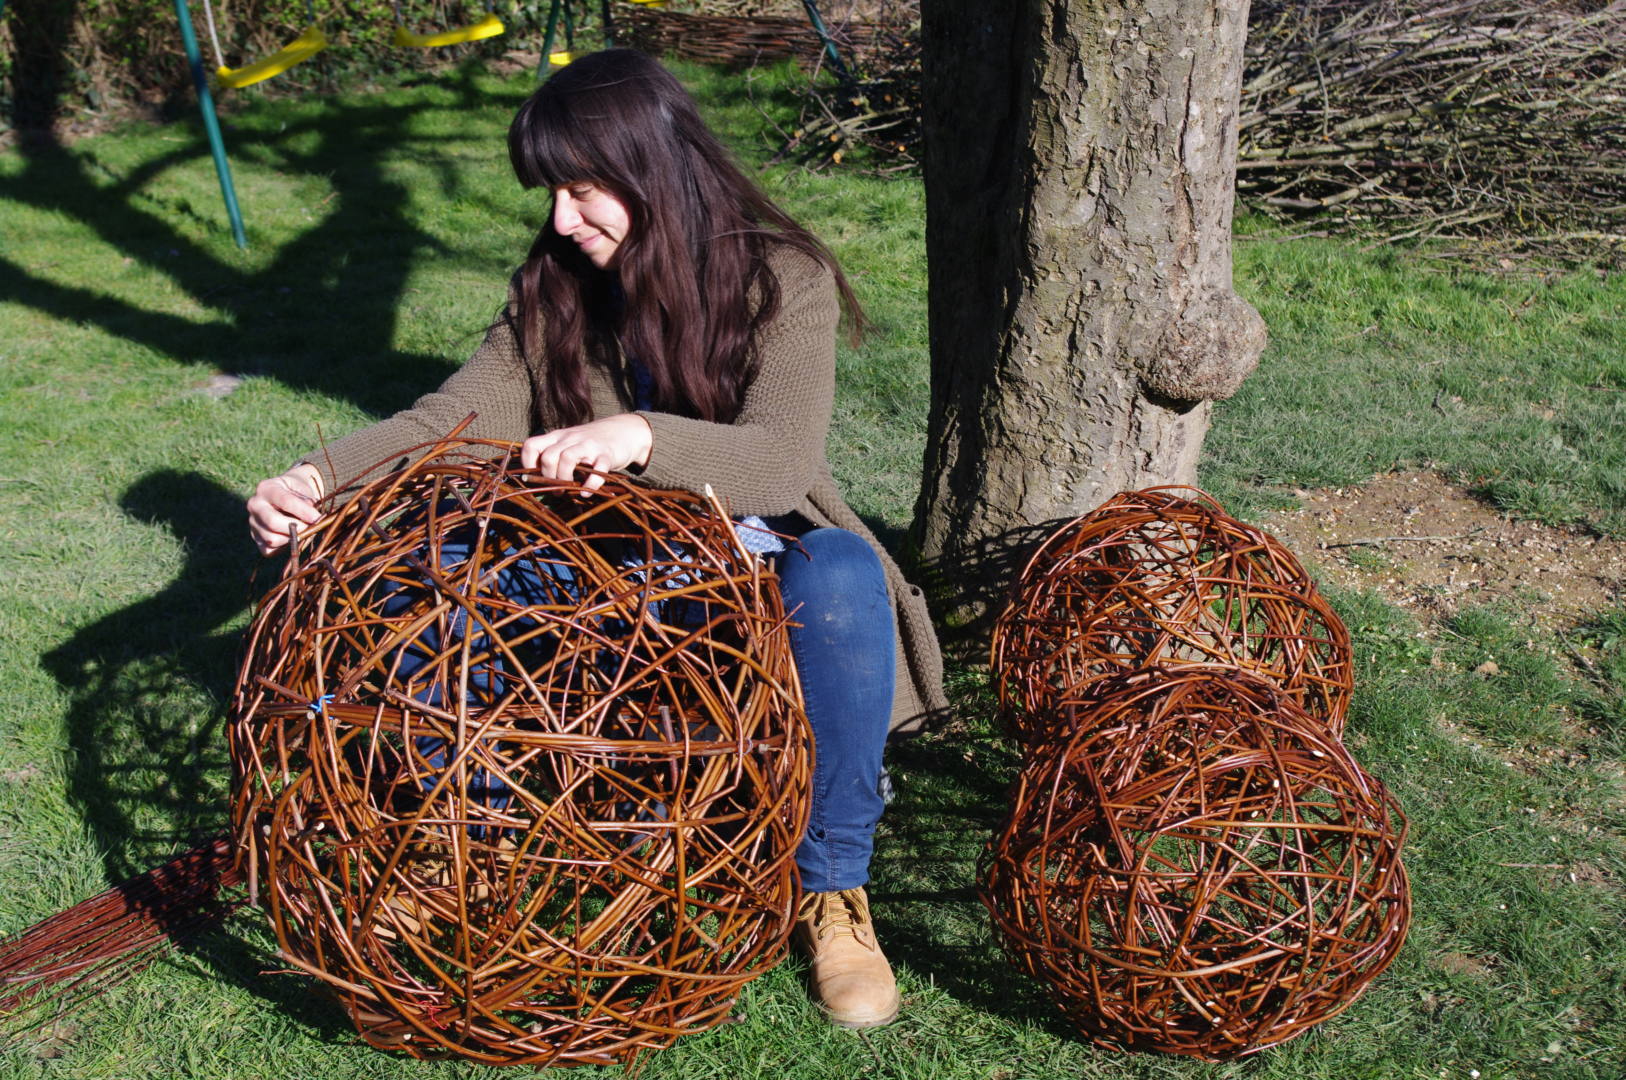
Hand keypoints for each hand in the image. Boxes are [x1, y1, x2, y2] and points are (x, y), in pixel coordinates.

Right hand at [247, 463, 324, 554]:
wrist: (287, 495)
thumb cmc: (297, 492)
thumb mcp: (303, 489)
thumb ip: (307, 501)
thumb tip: (314, 519)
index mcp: (266, 488)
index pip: (285, 501)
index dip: (303, 512)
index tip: (317, 518)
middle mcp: (255, 505)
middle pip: (273, 522)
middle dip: (297, 528)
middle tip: (312, 529)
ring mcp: (253, 522)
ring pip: (271, 539)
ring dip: (292, 540)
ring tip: (303, 533)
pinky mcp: (255, 537)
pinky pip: (268, 550)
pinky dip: (283, 549)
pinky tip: (292, 539)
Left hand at [520, 414, 652, 492]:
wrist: (624, 431)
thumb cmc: (591, 443)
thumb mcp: (569, 443)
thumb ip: (555, 455)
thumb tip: (537, 481)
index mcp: (557, 436)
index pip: (531, 445)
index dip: (527, 463)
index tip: (534, 476)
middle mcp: (570, 438)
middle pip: (548, 456)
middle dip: (548, 477)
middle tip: (556, 488)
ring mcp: (588, 445)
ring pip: (567, 459)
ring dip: (564, 479)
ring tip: (569, 490)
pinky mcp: (606, 454)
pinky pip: (596, 470)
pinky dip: (590, 484)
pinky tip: (587, 492)